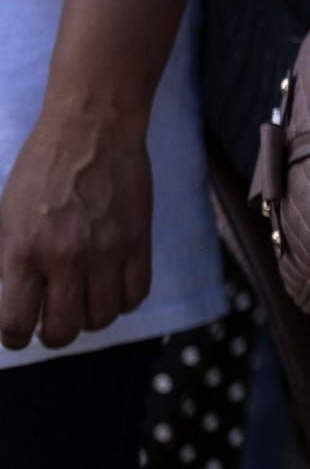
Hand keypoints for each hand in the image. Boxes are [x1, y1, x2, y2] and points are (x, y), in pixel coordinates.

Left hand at [0, 108, 152, 350]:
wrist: (92, 131)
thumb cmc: (41, 168)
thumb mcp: (4, 213)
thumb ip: (4, 257)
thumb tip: (7, 292)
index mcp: (21, 249)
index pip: (16, 321)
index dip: (14, 338)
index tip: (17, 334)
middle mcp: (64, 257)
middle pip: (63, 330)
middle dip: (52, 335)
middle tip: (50, 324)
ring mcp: (106, 252)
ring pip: (101, 318)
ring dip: (89, 319)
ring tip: (82, 304)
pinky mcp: (138, 243)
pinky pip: (135, 295)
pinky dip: (122, 302)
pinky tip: (110, 288)